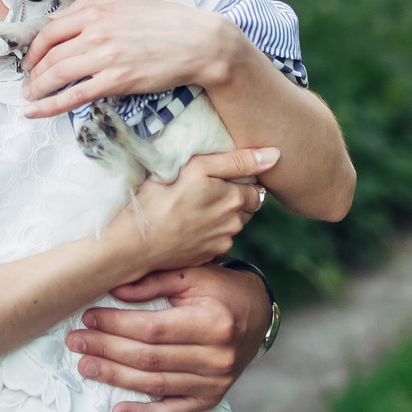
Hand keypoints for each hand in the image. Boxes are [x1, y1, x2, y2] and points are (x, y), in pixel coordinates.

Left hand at [21, 0, 244, 117]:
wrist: (197, 42)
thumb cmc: (164, 21)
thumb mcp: (123, 3)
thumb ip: (90, 9)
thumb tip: (60, 21)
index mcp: (94, 9)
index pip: (49, 29)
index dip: (33, 48)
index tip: (29, 59)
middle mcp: (94, 30)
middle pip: (49, 53)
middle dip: (32, 71)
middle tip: (26, 82)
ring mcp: (104, 56)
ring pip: (56, 74)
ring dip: (37, 88)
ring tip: (29, 98)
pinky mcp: (115, 80)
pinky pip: (74, 95)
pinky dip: (49, 106)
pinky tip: (36, 112)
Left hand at [70, 265, 271, 411]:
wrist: (256, 314)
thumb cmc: (220, 289)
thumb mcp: (192, 274)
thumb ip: (153, 282)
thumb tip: (113, 289)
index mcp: (212, 322)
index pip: (153, 329)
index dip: (116, 325)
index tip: (88, 317)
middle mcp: (216, 357)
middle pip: (149, 358)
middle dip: (107, 350)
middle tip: (76, 342)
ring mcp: (214, 382)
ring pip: (155, 385)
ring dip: (115, 378)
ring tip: (85, 367)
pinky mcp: (211, 398)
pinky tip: (118, 411)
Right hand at [113, 147, 276, 270]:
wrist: (136, 241)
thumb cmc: (162, 197)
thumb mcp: (198, 167)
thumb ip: (238, 161)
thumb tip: (275, 155)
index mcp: (236, 199)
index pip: (256, 187)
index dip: (239, 180)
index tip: (216, 178)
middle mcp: (235, 224)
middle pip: (244, 206)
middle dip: (231, 198)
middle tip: (202, 190)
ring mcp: (222, 242)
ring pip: (230, 223)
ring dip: (219, 215)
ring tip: (191, 207)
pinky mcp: (208, 256)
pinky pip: (216, 239)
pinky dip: (207, 232)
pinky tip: (186, 224)